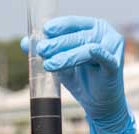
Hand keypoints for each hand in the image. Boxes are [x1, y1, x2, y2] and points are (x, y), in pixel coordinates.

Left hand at [22, 16, 134, 133]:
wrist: (98, 104)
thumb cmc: (81, 79)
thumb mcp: (60, 63)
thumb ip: (45, 52)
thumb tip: (24, 42)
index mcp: (92, 28)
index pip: (74, 23)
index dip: (59, 26)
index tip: (45, 31)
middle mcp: (105, 34)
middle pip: (79, 36)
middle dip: (58, 43)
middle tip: (42, 50)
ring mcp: (112, 49)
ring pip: (88, 47)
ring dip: (67, 55)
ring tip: (49, 64)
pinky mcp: (115, 66)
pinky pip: (106, 58)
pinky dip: (98, 54)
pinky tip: (92, 51)